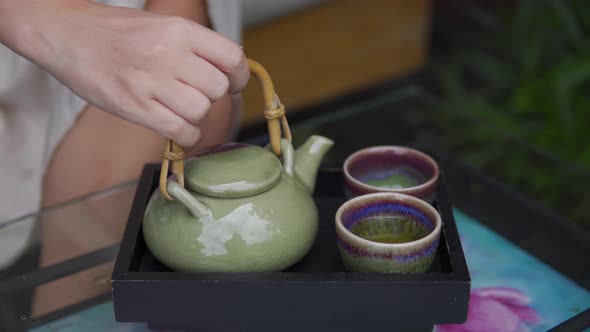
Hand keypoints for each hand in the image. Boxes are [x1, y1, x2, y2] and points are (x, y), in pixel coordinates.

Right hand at [0, 0, 249, 145]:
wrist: (63, 33)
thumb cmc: (112, 31)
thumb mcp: (159, 25)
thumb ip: (194, 47)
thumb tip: (227, 72)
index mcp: (179, 29)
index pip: (232, 57)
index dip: (238, 76)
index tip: (232, 83)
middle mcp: (169, 53)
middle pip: (217, 89)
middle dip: (212, 97)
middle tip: (197, 95)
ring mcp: (150, 81)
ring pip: (201, 110)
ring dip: (197, 116)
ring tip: (181, 109)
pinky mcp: (134, 106)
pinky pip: (179, 130)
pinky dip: (186, 135)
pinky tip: (178, 127)